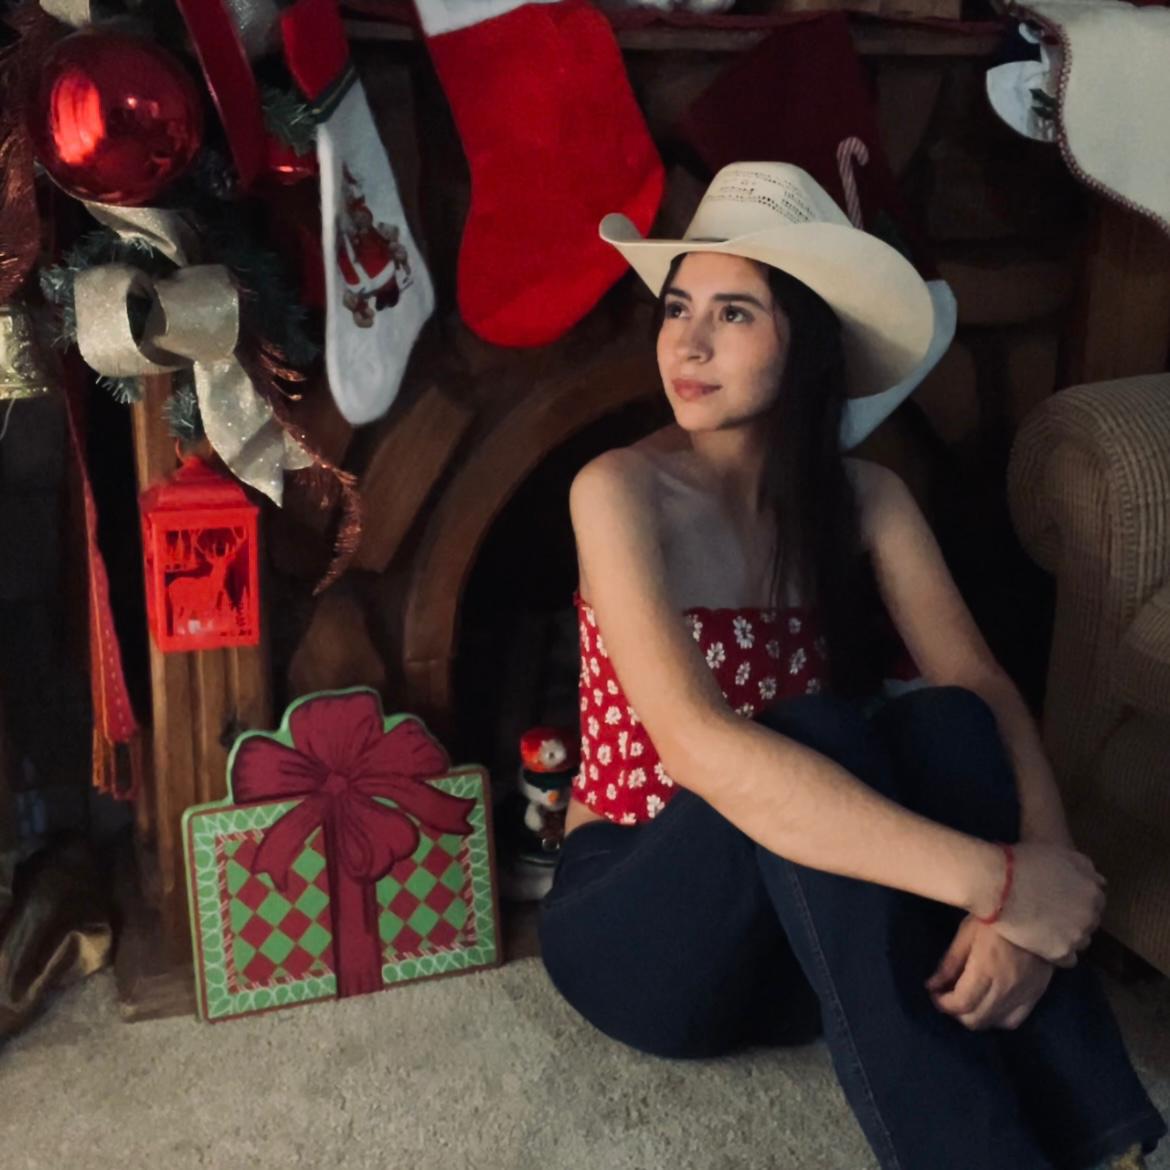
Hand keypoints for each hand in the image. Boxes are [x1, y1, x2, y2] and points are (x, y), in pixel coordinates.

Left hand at [926, 914, 1053, 1030]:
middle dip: (957, 1012)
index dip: (943, 1004)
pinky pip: (1014, 1021)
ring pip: (994, 1023)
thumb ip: (949, 963)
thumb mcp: (966, 934)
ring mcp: (1023, 995)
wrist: (1035, 914)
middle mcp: (1005, 989)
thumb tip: (932, 986)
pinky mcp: (1035, 996)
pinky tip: (989, 1006)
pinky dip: (997, 1019)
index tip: (934, 993)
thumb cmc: (995, 920)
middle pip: (976, 1020)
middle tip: (948, 996)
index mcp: (985, 970)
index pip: (961, 1004)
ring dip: (976, 1016)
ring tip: (967, 1000)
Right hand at [982, 841, 1105, 965]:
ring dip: (1067, 937)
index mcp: (1093, 891)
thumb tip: (1100, 881)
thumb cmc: (1024, 862)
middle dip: (1074, 918)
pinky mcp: (1060, 953)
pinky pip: (1067, 960)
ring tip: (1044, 930)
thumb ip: (1084, 868)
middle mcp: (1091, 916)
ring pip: (1080, 942)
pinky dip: (1056, 953)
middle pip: (1089, 923)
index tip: (1060, 898)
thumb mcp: (1059, 854)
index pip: (1095, 902)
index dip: (1076, 899)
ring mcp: (1077, 936)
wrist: (997, 884)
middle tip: (1050, 913)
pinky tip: (1042, 944)